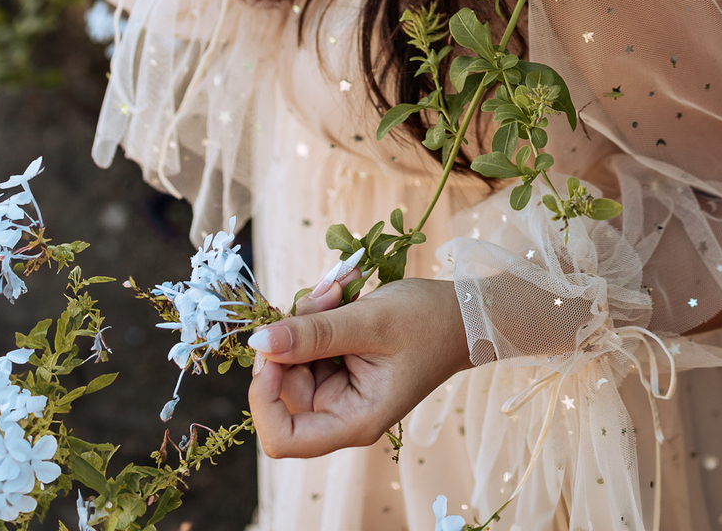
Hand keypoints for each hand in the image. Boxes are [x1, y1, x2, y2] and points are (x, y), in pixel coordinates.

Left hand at [248, 276, 471, 457]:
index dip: (264, 397)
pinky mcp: (340, 363)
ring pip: (293, 356)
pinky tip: (344, 288)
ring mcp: (338, 387)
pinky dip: (320, 311)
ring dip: (308, 315)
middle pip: (284, 385)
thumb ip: (315, 333)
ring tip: (341, 285)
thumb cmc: (429, 323)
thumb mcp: (372, 322)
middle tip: (326, 294)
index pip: (282, 437)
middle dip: (293, 334)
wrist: (462, 314)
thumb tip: (259, 341)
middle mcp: (340, 411)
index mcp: (353, 420)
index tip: (274, 347)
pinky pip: (309, 341)